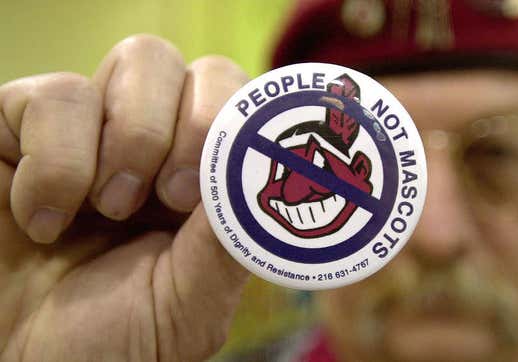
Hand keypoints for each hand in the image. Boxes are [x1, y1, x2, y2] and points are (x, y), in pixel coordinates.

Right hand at [0, 35, 248, 361]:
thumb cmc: (111, 340)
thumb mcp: (189, 305)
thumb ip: (229, 246)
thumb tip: (259, 178)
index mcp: (207, 180)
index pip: (247, 107)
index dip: (240, 124)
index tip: (209, 190)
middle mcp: (160, 142)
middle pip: (204, 69)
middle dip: (193, 128)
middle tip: (172, 197)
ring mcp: (96, 126)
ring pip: (142, 60)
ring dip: (131, 141)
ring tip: (106, 209)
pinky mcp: (22, 124)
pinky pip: (54, 96)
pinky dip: (55, 163)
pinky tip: (44, 219)